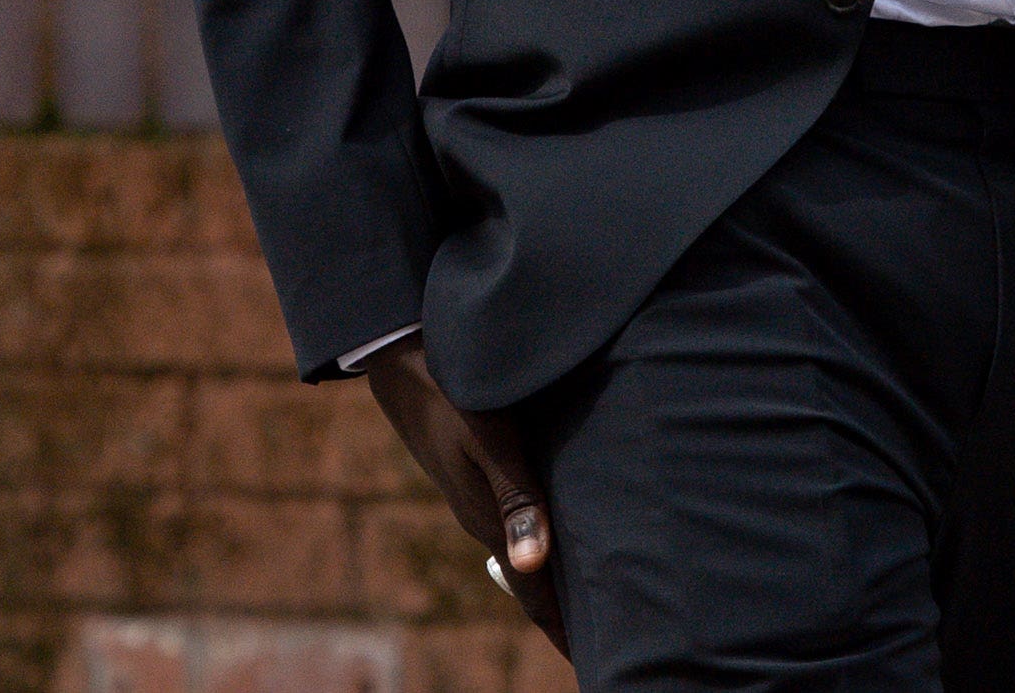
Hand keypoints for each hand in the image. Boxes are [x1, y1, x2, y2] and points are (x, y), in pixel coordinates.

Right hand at [365, 338, 566, 656]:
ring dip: (558, 579)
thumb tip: (533, 565)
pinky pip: (520, 519)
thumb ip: (515, 496)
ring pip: (527, 550)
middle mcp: (484, 515)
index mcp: (487, 517)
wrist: (401, 352)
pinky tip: (567, 537)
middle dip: (566, 613)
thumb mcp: (488, 437)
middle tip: (613, 641)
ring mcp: (479, 494)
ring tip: (597, 603)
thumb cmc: (453, 386)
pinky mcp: (481, 470)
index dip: (563, 627)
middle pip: (532, 579)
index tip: (594, 661)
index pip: (532, 589)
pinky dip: (545, 542)